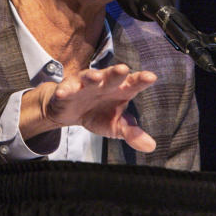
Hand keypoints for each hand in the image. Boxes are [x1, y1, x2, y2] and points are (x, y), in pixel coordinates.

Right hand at [21, 64, 156, 151]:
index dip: (141, 79)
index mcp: (121, 89)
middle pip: (112, 76)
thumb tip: (151, 147)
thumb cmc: (99, 114)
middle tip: (123, 69)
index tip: (150, 78)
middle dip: (117, 72)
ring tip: (96, 78)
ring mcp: (85, 84)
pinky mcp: (67, 89)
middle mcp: (104, 83)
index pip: (134, 83)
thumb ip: (132, 133)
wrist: (71, 112)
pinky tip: (64, 93)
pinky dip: (65, 90)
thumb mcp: (116, 126)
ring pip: (89, 77)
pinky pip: (66, 88)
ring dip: (92, 76)